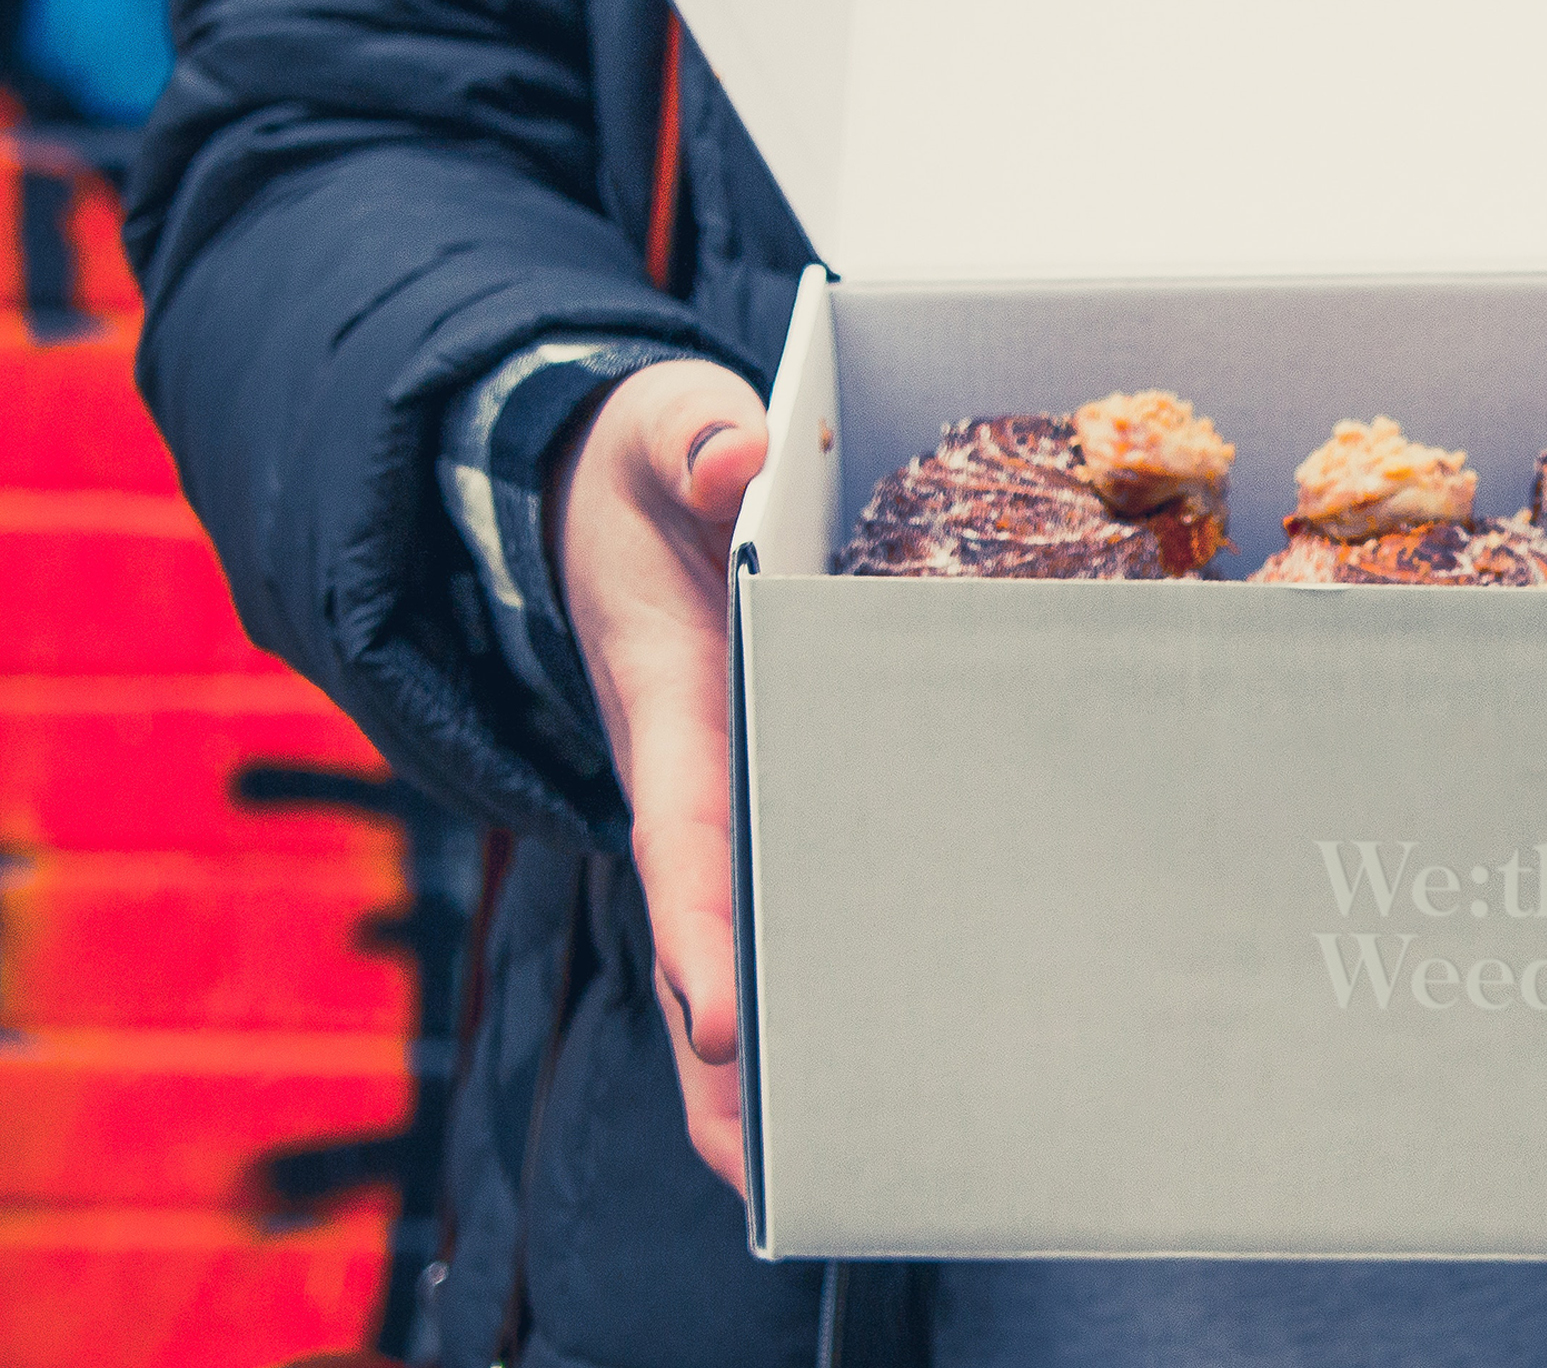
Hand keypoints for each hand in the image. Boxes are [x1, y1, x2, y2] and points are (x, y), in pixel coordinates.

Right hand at [551, 358, 769, 1196]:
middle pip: (708, 935)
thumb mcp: (663, 431)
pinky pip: (788, 899)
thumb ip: (694, 441)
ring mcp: (727, 797)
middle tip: (771, 1170)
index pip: (683, 830)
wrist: (621, 487)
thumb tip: (741, 459)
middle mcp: (694, 775)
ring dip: (765, 1058)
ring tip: (811, 1178)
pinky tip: (863, 1066)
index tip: (719, 1019)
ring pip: (743, 945)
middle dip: (728, 1057)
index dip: (701, 925)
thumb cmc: (653, 466)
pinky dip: (806, 984)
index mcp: (671, 705)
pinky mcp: (766, 793)